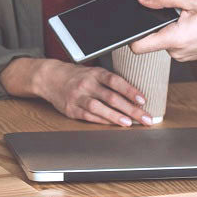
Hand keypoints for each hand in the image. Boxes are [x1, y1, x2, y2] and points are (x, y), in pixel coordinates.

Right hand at [33, 59, 154, 126]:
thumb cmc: (77, 76)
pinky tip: (113, 124)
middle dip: (130, 109)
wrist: (51, 78)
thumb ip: (110, 82)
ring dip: (115, 116)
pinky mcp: (71, 109)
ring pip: (98, 107)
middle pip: (111, 97)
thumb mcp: (94, 72)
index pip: (115, 81)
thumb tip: (134, 96)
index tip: (142, 99)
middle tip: (145, 117)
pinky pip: (88, 116)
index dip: (130, 90)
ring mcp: (78, 97)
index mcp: (95, 73)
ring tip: (129, 123)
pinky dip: (102, 120)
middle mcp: (86, 84)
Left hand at [130, 0, 196, 69]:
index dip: (128, 34)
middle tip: (172, 4)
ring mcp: (183, 55)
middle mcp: (176, 52)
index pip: (137, 46)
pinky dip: (178, 27)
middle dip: (155, 20)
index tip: (127, 22)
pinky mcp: (190, 52)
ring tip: (188, 11)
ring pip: (164, 36)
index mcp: (175, 39)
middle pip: (150, 36)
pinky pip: (175, 39)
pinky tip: (193, 19)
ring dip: (169, 22)